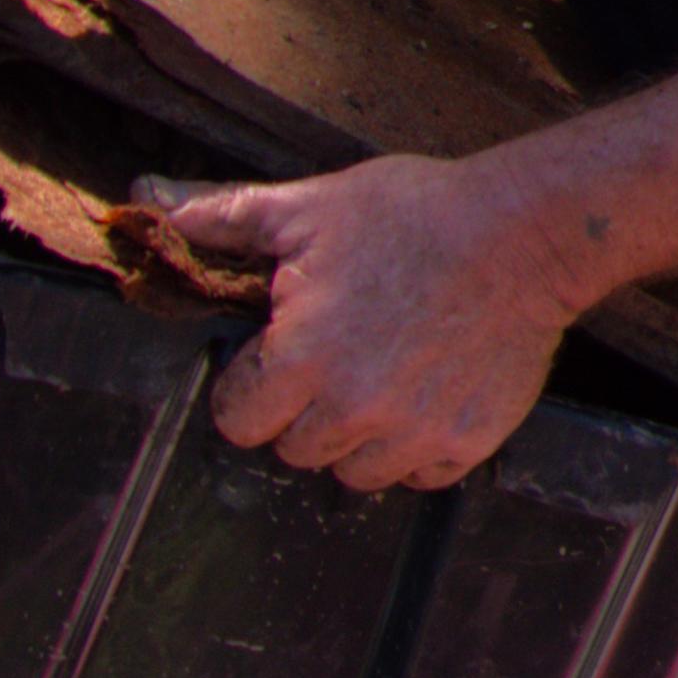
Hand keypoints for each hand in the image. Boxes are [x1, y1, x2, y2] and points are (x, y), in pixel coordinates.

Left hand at [162, 152, 573, 488]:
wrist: (531, 231)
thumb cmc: (420, 214)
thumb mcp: (313, 207)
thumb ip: (222, 216)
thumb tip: (145, 203)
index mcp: (300, 359)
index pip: (238, 419)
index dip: (254, 385)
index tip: (283, 357)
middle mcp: (351, 409)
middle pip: (295, 450)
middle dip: (308, 410)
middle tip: (345, 356)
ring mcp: (412, 431)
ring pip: (355, 472)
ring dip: (361, 436)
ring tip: (390, 376)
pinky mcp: (466, 440)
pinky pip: (421, 474)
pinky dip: (422, 446)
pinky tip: (433, 392)